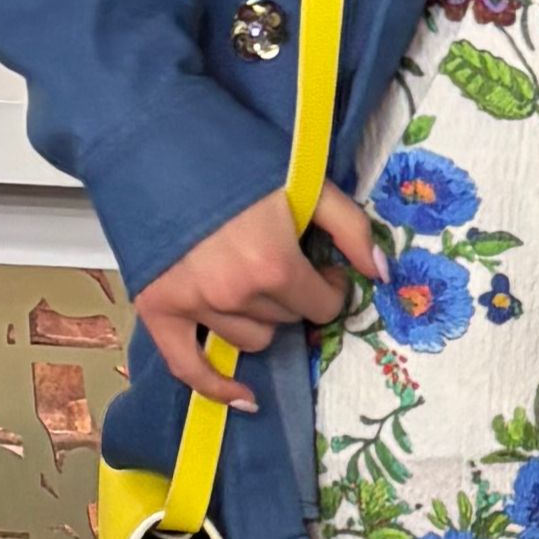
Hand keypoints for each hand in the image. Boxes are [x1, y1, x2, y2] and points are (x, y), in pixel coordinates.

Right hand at [134, 180, 384, 408]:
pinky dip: (216, 386)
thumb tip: (382, 274)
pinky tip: (244, 398)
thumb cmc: (237, 158)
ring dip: (259, 318)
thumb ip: (351, 230)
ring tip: (250, 281)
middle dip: (293, 297)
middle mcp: (233, 294)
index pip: (321, 306)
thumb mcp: (308, 184)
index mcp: (273, 265)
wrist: (158, 141)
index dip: (329, 289)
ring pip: (249, 339)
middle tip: (282, 263)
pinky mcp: (157, 308)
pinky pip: (188, 367)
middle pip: (286, 320)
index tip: (322, 270)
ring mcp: (192, 305)